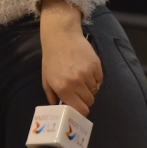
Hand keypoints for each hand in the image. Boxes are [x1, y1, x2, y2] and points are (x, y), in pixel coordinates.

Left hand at [40, 0, 102, 116]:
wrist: (61, 37)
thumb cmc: (52, 58)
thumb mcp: (47, 79)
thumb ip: (52, 96)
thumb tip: (58, 109)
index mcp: (63, 88)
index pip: (80, 109)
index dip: (81, 111)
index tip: (79, 108)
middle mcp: (76, 83)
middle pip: (89, 101)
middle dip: (84, 99)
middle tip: (78, 91)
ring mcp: (87, 74)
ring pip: (95, 91)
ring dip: (89, 88)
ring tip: (80, 77)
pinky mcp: (96, 65)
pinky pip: (100, 80)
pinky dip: (95, 78)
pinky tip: (86, 70)